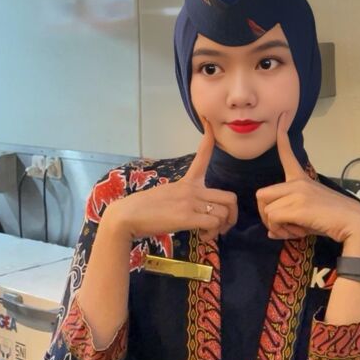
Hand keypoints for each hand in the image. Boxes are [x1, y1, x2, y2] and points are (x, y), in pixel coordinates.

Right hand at [106, 118, 237, 242]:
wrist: (127, 216)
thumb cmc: (143, 208)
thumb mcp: (166, 194)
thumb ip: (184, 197)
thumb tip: (195, 211)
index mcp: (186, 181)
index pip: (202, 156)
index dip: (209, 139)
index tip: (209, 123)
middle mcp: (192, 189)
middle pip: (229, 197)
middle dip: (232, 215)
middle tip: (223, 225)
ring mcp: (190, 202)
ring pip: (223, 214)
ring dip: (220, 228)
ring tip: (206, 234)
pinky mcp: (187, 217)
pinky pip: (213, 224)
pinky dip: (211, 234)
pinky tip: (201, 236)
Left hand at [256, 112, 359, 246]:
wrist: (355, 224)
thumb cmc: (334, 221)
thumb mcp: (307, 217)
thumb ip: (288, 220)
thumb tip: (270, 232)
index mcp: (301, 179)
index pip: (287, 154)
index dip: (281, 136)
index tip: (282, 116)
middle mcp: (297, 182)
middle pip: (261, 195)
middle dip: (266, 215)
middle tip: (282, 226)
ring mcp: (297, 192)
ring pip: (266, 209)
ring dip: (274, 225)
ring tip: (293, 230)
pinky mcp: (297, 205)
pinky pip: (273, 219)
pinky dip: (280, 230)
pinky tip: (296, 232)